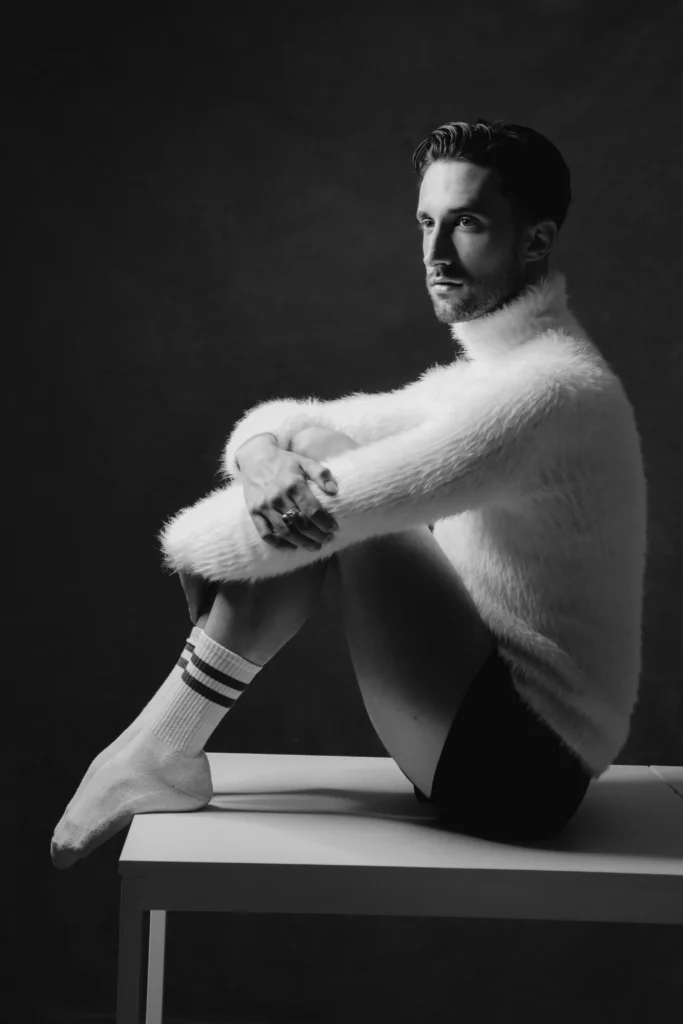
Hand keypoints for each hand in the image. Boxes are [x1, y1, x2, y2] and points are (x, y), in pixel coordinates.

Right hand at [235, 435, 339, 550]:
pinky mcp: (254, 513)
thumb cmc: (284, 461)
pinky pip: (265, 534)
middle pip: (301, 524)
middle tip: (328, 539)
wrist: (255, 457)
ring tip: (314, 546)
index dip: (325, 522)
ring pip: (285, 532)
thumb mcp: (304, 461)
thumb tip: (334, 490)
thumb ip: (321, 474)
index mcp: (293, 484)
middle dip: (317, 535)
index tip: (334, 528)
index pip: (313, 510)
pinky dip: (279, 544)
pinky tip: (292, 546)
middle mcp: (278, 497)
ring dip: (302, 542)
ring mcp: (264, 506)